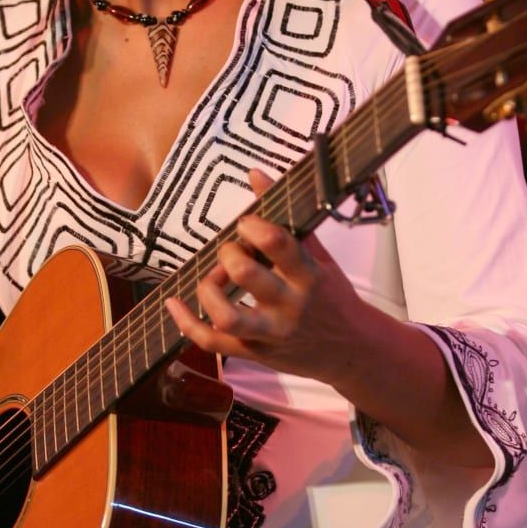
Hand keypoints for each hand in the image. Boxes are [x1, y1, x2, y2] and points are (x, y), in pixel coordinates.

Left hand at [164, 169, 366, 386]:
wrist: (352, 350)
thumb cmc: (331, 294)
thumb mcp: (319, 256)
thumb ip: (287, 219)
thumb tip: (255, 173)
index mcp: (308, 275)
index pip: (278, 244)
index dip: (254, 227)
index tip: (247, 223)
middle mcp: (289, 306)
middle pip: (245, 274)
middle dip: (229, 254)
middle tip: (233, 251)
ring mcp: (271, 333)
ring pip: (227, 317)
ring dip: (209, 290)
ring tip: (214, 277)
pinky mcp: (255, 354)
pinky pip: (213, 343)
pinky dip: (187, 323)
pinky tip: (174, 303)